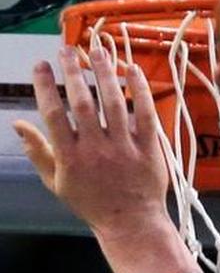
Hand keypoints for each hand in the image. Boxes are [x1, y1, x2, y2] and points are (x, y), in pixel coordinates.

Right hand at [13, 46, 169, 241]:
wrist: (131, 223)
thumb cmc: (91, 203)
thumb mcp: (56, 182)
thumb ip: (37, 152)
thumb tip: (17, 124)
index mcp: (70, 158)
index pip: (53, 114)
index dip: (45, 86)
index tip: (41, 64)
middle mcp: (96, 150)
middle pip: (82, 103)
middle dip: (73, 72)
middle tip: (67, 49)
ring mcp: (124, 149)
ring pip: (113, 104)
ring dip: (105, 74)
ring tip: (97, 50)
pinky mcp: (149, 150)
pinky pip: (146, 116)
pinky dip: (140, 92)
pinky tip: (133, 71)